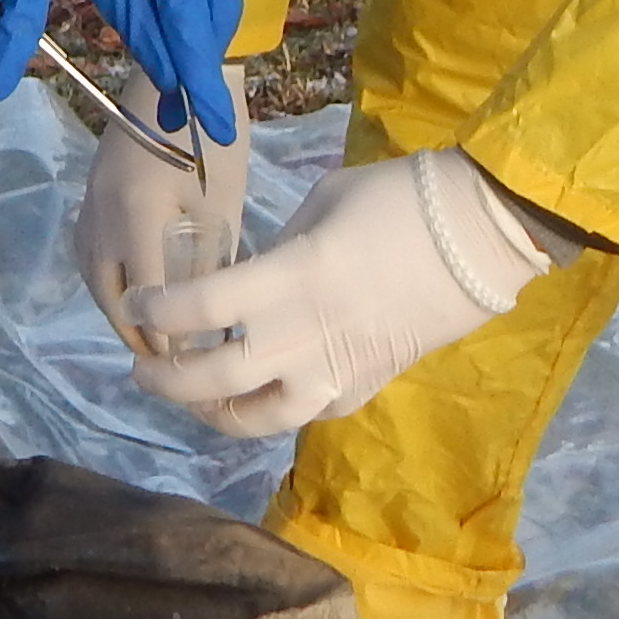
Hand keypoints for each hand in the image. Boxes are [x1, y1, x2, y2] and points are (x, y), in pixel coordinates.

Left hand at [60, 0, 242, 147]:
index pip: (195, 17)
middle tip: (173, 115)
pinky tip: (178, 41)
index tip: (212, 130)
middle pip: (215, 15)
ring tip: (174, 89)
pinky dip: (196, 20)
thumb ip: (141, 29)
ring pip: (219, 7)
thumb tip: (173, 86)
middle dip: (195, 65)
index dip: (201, 78)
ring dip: (196, 46)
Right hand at [74, 67, 250, 357]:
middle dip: (131, 330)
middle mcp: (101, 213)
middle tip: (162, 359)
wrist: (180, 68)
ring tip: (144, 329)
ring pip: (92, 270)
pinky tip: (129, 285)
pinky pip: (90, 247)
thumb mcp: (221, 200)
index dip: (161, 334)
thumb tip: (216, 306)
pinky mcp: (93, 187)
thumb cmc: (212, 131)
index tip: (185, 361)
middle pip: (105, 291)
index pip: (142, 296)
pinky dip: (106, 276)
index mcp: (135, 216)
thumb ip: (212, 254)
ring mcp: (90, 198)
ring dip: (115, 305)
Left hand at [123, 147, 563, 441]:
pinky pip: (303, 414)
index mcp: (292, 279)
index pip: (201, 308)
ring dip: (213, 414)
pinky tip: (257, 393)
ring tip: (193, 400)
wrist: (483, 238)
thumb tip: (257, 275)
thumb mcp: (324, 202)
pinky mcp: (364, 389)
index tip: (135, 305)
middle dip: (166, 380)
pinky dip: (270, 408)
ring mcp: (337, 372)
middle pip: (214, 380)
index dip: (156, 311)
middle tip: (143, 369)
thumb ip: (280, 247)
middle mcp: (306, 337)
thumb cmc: (401, 200)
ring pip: (257, 419)